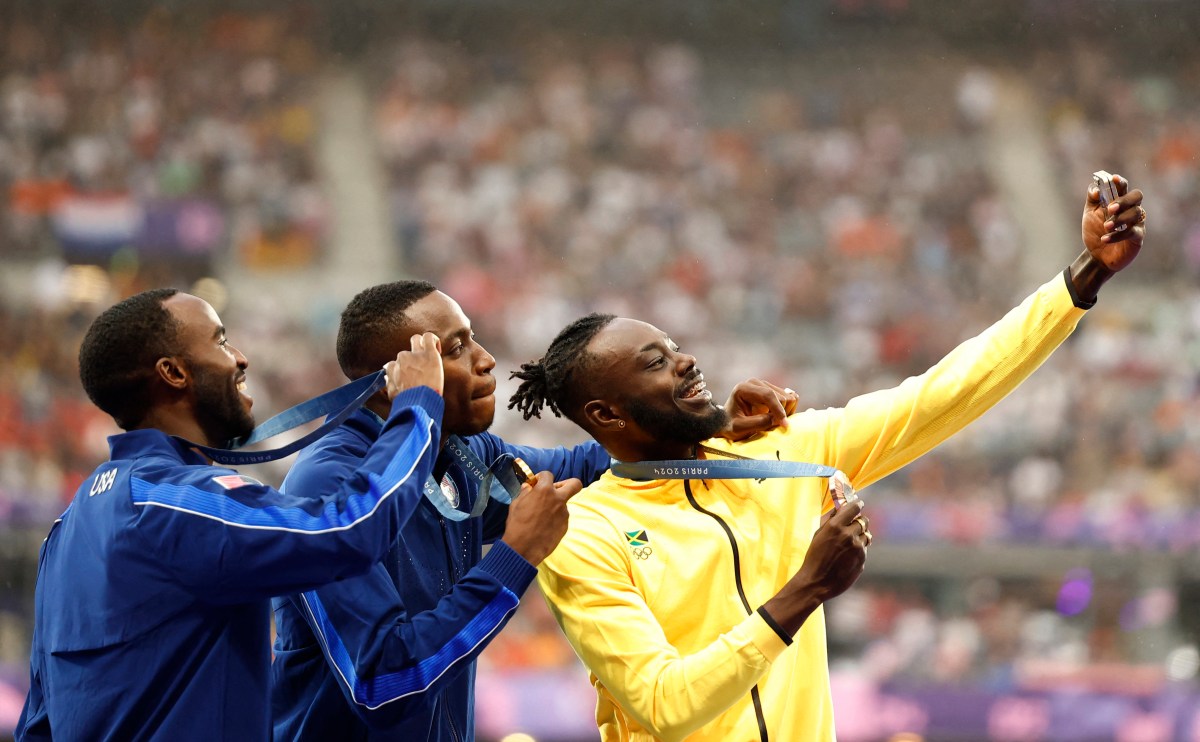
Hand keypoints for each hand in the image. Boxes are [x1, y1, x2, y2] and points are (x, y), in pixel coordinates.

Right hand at [383, 332, 443, 398]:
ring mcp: (416, 354)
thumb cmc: (406, 401)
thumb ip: (389, 384)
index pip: (394, 364)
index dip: (402, 370)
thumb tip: (387, 377)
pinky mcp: (429, 353)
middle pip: (405, 353)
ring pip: (416, 339)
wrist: (418, 402)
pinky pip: (429, 337)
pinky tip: (437, 349)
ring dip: (421, 346)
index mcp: (393, 367)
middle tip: (420, 368)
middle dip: (411, 358)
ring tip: (429, 358)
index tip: (410, 376)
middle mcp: (402, 358)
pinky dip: (433, 340)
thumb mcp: (392, 393)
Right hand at [500, 472, 582, 565]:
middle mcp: (558, 499)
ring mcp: (564, 513)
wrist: (524, 548)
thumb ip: (525, 493)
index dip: (541, 477)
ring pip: (564, 504)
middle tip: (555, 490)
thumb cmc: (517, 524)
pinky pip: (561, 517)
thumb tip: (528, 487)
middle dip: (567, 484)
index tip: (536, 484)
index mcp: (545, 490)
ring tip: (541, 517)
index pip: (548, 475)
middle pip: (574, 484)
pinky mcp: (565, 526)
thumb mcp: (516, 504)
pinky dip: (554, 519)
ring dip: (555, 506)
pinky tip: (544, 527)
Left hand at [716, 378, 798, 441]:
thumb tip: (777, 419)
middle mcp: (755, 383)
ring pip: (789, 397)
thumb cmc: (730, 426)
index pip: (768, 395)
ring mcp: (764, 385)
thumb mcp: (740, 428)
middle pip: (781, 396)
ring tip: (773, 422)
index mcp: (744, 388)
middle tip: (774, 426)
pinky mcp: (772, 390)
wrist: (726, 422)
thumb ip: (758, 423)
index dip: (778, 410)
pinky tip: (777, 416)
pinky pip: (790, 398)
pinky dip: (787, 409)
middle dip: (781, 413)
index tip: (784, 425)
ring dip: (785, 412)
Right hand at [761, 500, 868, 635]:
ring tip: (849, 543)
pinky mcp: (862, 560)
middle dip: (859, 521)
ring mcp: (858, 548)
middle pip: (863, 521)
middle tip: (853, 525)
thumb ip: (831, 522)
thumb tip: (839, 510)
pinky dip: (859, 549)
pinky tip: (847, 556)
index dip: (857, 505)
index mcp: (836, 526)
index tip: (858, 504)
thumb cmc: (814, 558)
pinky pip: (864, 549)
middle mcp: (849, 535)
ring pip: (866, 535)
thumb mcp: (818, 535)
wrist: (816, 582)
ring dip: (860, 536)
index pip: (854, 508)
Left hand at [1082, 173, 1144, 272]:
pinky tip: (1105, 238)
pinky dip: (1118, 235)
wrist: (1096, 255)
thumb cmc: (1095, 231)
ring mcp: (1136, 222)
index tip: (1114, 179)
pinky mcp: (1138, 237)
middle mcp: (1131, 209)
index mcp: (1119, 201)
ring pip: (1135, 213)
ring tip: (1105, 227)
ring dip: (1119, 219)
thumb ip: (1092, 199)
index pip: (1124, 187)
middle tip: (1110, 209)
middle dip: (1124, 200)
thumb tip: (1096, 189)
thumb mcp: (1089, 213)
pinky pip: (1133, 232)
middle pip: (1137, 196)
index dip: (1120, 182)